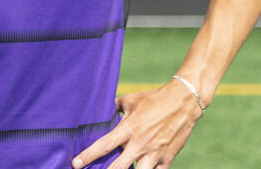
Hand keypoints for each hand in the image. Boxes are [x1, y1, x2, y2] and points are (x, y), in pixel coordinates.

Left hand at [72, 79, 202, 168]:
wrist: (184, 100)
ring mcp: (154, 153)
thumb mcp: (132, 100)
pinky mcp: (167, 158)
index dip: (88, 156)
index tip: (76, 164)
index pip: (104, 145)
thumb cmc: (155, 99)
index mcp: (129, 129)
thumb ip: (115, 107)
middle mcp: (140, 144)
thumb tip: (103, 109)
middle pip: (117, 168)